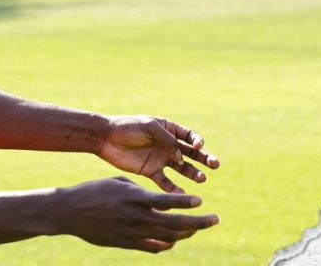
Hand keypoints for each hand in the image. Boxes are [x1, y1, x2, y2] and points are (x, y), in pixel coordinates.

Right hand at [55, 177, 219, 252]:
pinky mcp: (127, 243)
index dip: (185, 202)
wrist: (69, 212)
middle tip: (216, 219)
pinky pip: (154, 246)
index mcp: (133, 198)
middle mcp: (135, 217)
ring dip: (187, 233)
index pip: (166, 202)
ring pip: (169, 238)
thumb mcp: (119, 183)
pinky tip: (175, 237)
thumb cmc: (93, 191)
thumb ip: (141, 192)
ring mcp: (132, 233)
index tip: (201, 200)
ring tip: (197, 226)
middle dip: (199, 223)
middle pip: (175, 224)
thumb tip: (161, 202)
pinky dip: (168, 243)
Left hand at [97, 116, 219, 192]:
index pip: (190, 136)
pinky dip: (174, 189)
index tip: (198, 146)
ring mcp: (160, 159)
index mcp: (168, 129)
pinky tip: (182, 194)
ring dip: (193, 173)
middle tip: (215, 165)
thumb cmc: (127, 127)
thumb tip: (181, 153)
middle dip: (205, 159)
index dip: (198, 141)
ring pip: (183, 168)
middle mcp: (168, 145)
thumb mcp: (148, 126)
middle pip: (191, 154)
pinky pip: (166, 182)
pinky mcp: (151, 171)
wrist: (105, 138)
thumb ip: (166, 138)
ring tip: (202, 179)